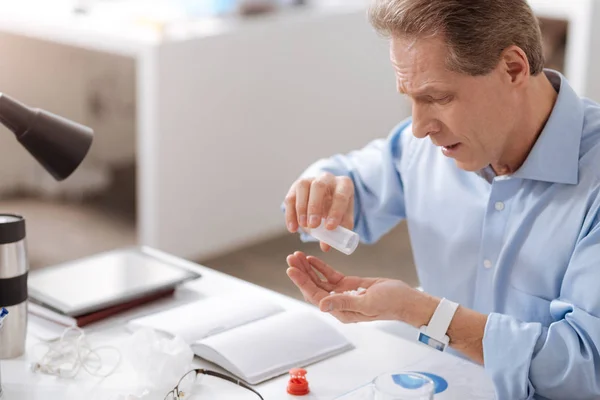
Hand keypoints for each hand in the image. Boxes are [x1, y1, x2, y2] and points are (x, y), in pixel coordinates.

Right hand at [284, 172, 353, 251]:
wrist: (328, 197)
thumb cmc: (338, 208)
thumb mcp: (344, 218)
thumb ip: (338, 231)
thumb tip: (325, 246)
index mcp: (344, 184)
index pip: (341, 195)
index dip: (335, 211)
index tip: (330, 228)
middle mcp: (327, 178)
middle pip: (319, 186)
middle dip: (315, 206)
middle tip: (313, 225)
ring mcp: (310, 179)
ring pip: (303, 187)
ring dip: (301, 208)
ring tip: (303, 226)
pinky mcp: (296, 186)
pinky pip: (290, 197)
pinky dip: (290, 214)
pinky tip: (293, 228)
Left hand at [285, 252, 433, 324]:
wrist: (406, 300)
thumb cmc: (390, 304)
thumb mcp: (367, 303)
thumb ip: (344, 303)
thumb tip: (321, 305)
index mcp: (340, 311)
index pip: (315, 295)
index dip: (302, 282)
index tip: (291, 269)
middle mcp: (338, 303)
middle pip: (314, 287)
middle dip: (301, 272)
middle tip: (291, 258)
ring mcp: (343, 293)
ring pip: (320, 280)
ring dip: (308, 268)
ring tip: (297, 255)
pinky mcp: (349, 284)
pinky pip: (331, 275)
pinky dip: (321, 267)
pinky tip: (311, 258)